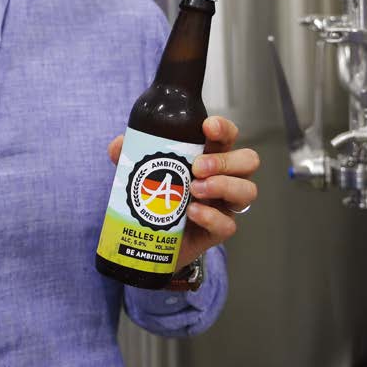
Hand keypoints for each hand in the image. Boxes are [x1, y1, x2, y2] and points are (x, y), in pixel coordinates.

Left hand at [107, 116, 258, 267]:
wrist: (151, 239)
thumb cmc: (154, 195)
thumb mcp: (138, 171)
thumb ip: (128, 156)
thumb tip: (118, 145)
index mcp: (209, 155)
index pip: (228, 136)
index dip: (224, 128)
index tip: (207, 127)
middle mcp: (224, 177)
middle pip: (248, 160)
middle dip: (225, 160)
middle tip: (197, 167)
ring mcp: (224, 205)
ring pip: (248, 191)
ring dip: (223, 185)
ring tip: (195, 189)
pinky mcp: (218, 231)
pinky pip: (229, 224)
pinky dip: (211, 216)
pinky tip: (192, 212)